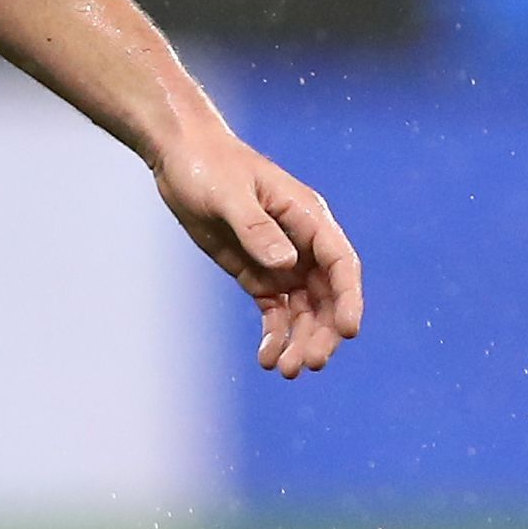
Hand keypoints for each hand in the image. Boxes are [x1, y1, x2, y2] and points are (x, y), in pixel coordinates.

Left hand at [153, 128, 363, 379]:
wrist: (179, 157)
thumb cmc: (208, 166)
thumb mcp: (228, 195)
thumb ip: (256, 228)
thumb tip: (286, 264)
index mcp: (308, 218)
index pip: (341, 264)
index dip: (349, 299)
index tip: (348, 331)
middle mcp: (302, 243)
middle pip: (327, 296)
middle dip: (323, 331)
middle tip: (311, 363)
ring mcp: (281, 260)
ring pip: (304, 309)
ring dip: (301, 340)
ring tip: (288, 371)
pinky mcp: (257, 273)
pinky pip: (275, 310)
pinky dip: (275, 335)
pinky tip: (267, 359)